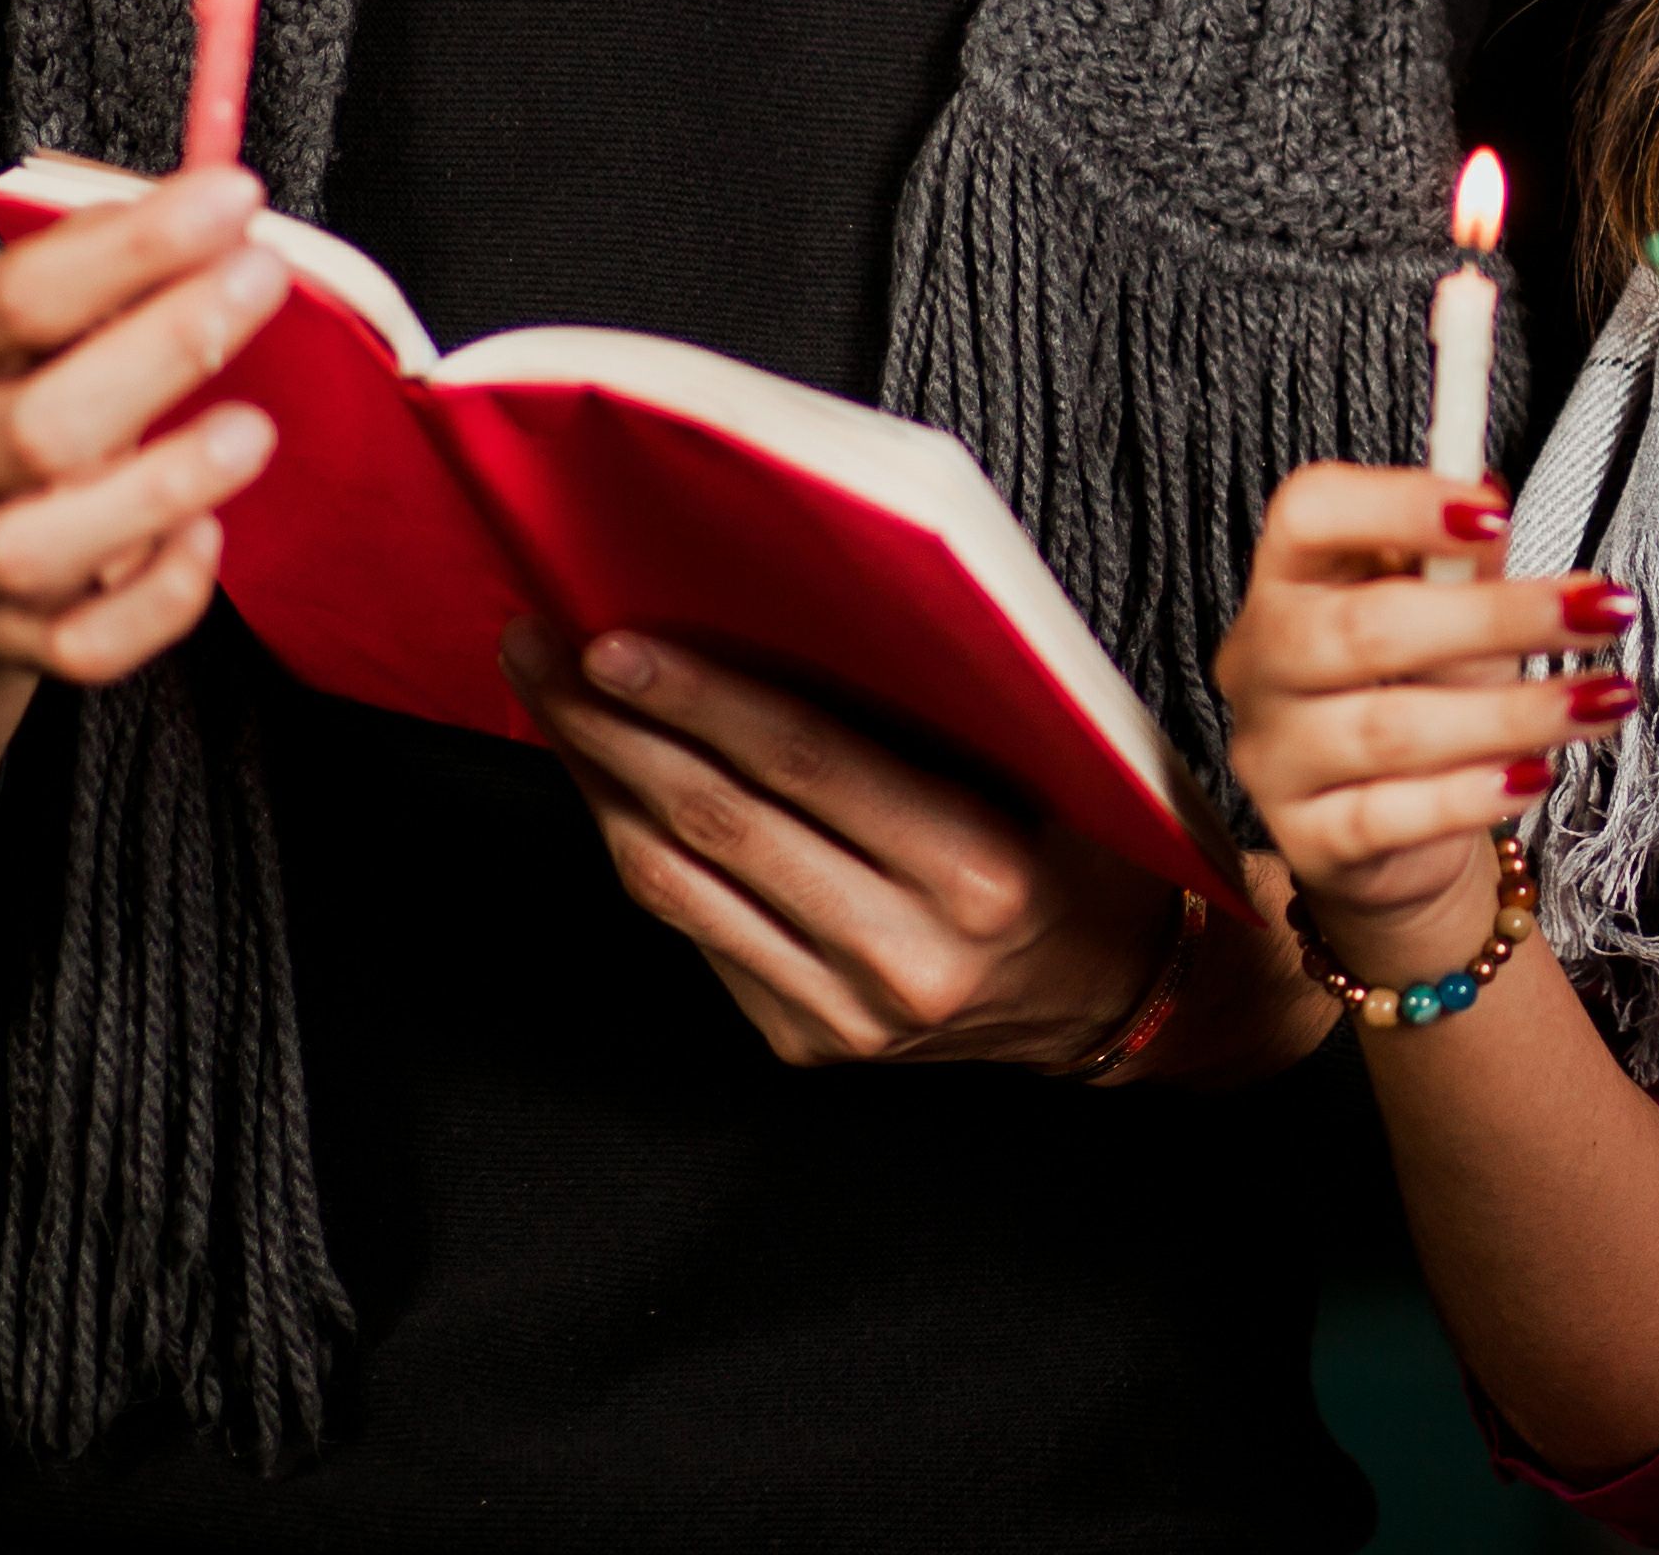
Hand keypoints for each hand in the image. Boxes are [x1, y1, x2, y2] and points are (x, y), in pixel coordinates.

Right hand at [0, 164, 291, 689]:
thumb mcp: (3, 313)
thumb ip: (96, 259)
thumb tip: (210, 211)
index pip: (13, 299)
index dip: (133, 249)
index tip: (235, 199)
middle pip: (33, 426)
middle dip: (162, 352)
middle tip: (263, 284)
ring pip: (39, 547)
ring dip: (160, 490)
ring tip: (252, 432)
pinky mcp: (5, 639)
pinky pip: (84, 645)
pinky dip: (156, 600)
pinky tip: (206, 538)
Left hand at [503, 621, 1300, 1076]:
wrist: (1116, 998)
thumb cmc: (1086, 847)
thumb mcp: (1047, 766)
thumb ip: (929, 713)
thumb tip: (779, 617)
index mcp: (979, 873)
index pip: (810, 765)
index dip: (701, 699)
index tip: (614, 640)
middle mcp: (904, 955)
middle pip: (719, 822)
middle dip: (613, 725)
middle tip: (542, 646)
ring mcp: (843, 1014)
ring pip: (679, 883)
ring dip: (599, 781)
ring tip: (549, 698)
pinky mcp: (802, 1041)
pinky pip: (691, 929)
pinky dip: (635, 845)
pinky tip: (607, 780)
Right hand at [1211, 463, 1632, 976]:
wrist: (1397, 831)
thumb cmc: (1423, 693)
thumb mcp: (1451, 614)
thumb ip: (1465, 559)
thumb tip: (1488, 492)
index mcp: (1287, 579)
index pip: (1308, 514)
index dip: (1398, 504)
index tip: (1498, 513)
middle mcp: (1261, 663)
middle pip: (1364, 628)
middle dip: (1496, 619)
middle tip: (1598, 614)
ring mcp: (1274, 757)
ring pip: (1392, 729)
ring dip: (1515, 712)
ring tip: (1603, 698)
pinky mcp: (1307, 840)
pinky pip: (1392, 816)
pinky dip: (1473, 795)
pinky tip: (1536, 775)